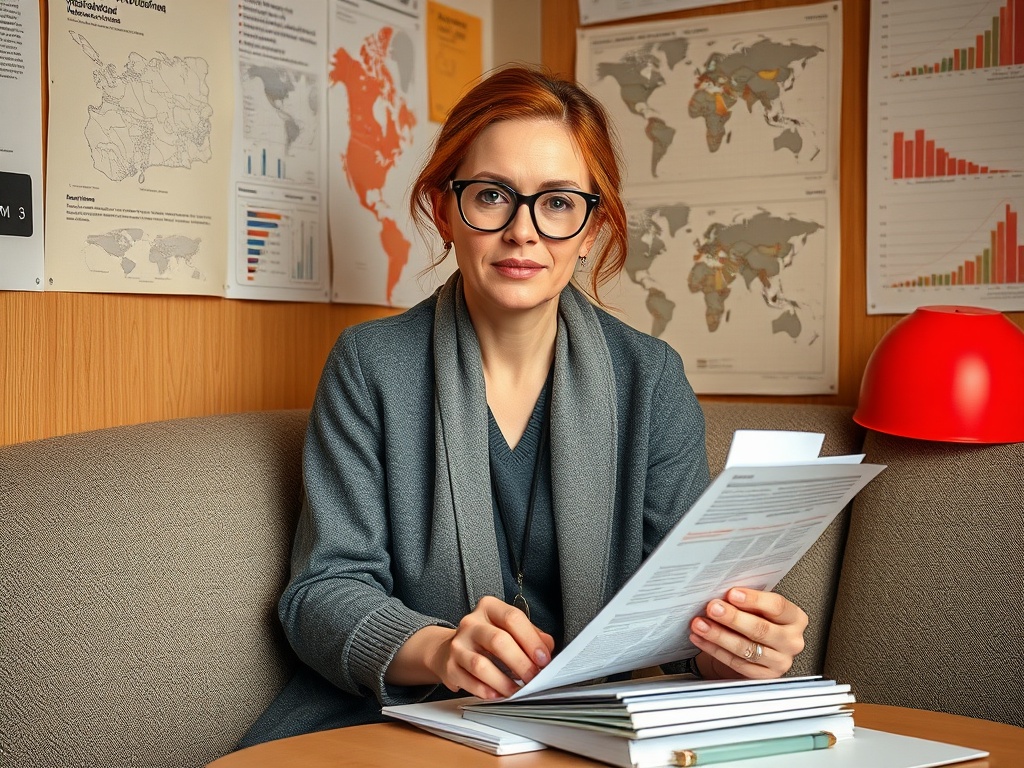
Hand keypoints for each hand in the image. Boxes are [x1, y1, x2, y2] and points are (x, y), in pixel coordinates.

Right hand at [388, 595, 554, 698]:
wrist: (450, 648)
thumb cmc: (488, 639)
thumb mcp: (510, 629)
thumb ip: (531, 635)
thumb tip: (547, 650)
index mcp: (489, 607)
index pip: (512, 618)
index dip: (531, 640)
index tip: (543, 659)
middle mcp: (471, 622)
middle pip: (498, 641)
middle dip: (520, 663)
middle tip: (533, 678)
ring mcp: (458, 644)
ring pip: (480, 664)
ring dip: (503, 682)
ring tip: (517, 691)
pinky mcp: (449, 666)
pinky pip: (469, 681)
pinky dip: (486, 692)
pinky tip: (498, 696)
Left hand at [688, 588, 806, 678]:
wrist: (752, 649)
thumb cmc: (756, 621)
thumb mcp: (757, 608)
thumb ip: (746, 601)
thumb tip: (722, 591)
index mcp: (794, 618)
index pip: (777, 606)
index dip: (754, 600)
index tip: (732, 594)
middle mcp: (791, 641)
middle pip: (761, 629)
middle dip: (733, 618)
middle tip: (713, 608)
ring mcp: (780, 661)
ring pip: (746, 648)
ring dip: (719, 635)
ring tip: (701, 624)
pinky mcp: (764, 676)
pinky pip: (736, 663)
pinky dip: (715, 650)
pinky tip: (701, 639)